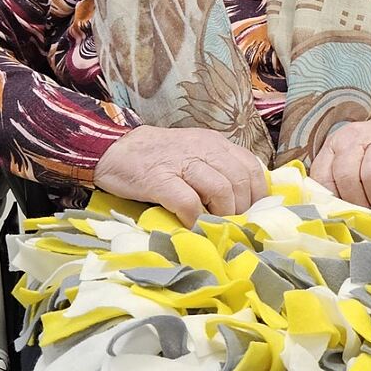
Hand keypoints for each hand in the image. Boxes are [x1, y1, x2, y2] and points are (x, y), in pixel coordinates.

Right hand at [93, 126, 268, 225]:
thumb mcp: (194, 153)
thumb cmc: (158, 156)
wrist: (113, 148)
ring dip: (222, 215)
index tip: (252, 214)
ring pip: (221, 190)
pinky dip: (195, 219)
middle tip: (232, 225)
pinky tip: (191, 227)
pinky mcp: (159, 179)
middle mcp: (203, 149)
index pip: (251, 168)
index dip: (257, 195)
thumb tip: (243, 201)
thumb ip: (217, 169)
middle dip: (241, 209)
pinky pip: (188, 202)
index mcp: (215, 143)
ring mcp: (181, 163)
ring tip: (214, 227)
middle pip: (240, 181)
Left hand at [310, 99, 370, 207]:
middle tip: (366, 213)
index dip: (332, 201)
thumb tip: (339, 213)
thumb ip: (341, 178)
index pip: (322, 177)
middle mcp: (355, 138)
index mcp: (336, 144)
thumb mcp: (352, 157)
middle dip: (356, 203)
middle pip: (346, 177)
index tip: (344, 212)